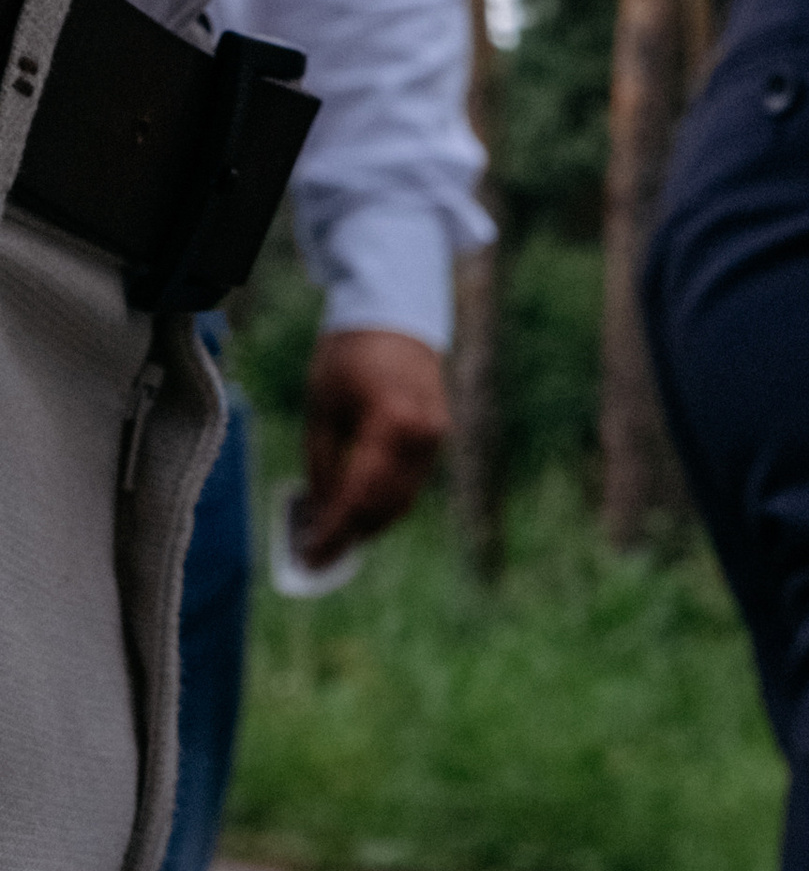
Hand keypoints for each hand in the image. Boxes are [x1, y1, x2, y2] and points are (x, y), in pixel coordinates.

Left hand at [298, 329, 450, 567]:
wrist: (394, 313)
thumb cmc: (349, 355)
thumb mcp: (323, 409)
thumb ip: (322, 466)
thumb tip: (318, 515)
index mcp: (390, 423)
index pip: (358, 496)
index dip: (332, 531)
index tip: (309, 556)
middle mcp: (422, 435)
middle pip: (384, 506)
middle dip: (349, 535)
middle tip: (316, 556)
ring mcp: (436, 436)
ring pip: (402, 500)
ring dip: (368, 524)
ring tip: (333, 538)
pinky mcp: (438, 436)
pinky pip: (411, 482)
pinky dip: (385, 501)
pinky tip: (357, 510)